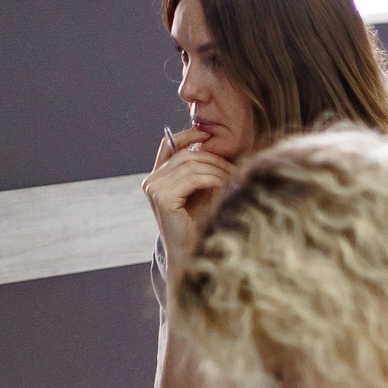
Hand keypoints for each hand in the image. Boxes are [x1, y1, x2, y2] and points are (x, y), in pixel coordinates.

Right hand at [144, 127, 237, 271]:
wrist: (194, 253)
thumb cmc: (203, 224)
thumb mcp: (202, 192)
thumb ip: (202, 170)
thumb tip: (215, 143)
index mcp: (157, 178)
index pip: (168, 145)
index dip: (187, 135)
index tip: (209, 134)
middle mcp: (151, 181)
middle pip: (186, 154)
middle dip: (214, 159)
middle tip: (236, 168)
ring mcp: (154, 189)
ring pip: (191, 164)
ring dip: (218, 169)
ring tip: (235, 178)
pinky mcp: (162, 197)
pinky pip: (192, 177)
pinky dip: (213, 179)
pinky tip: (225, 186)